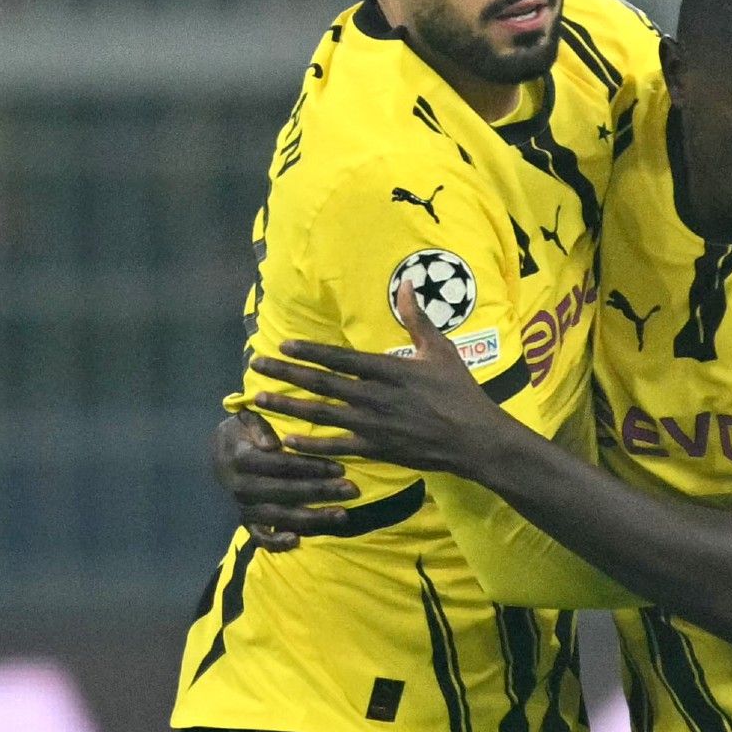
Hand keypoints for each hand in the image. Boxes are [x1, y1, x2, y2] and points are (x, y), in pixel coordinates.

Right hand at [212, 411, 359, 550]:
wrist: (220, 453)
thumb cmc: (244, 431)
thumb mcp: (248, 418)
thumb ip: (259, 426)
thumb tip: (272, 444)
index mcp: (242, 460)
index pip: (282, 465)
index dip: (311, 467)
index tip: (340, 467)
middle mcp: (242, 486)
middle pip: (286, 492)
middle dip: (321, 491)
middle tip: (351, 490)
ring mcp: (244, 506)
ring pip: (279, 516)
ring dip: (312, 518)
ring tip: (342, 514)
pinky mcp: (246, 521)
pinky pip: (259, 537)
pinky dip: (276, 543)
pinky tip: (298, 541)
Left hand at [248, 283, 513, 478]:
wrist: (475, 439)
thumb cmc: (460, 391)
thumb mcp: (441, 349)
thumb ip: (417, 318)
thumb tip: (407, 282)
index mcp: (390, 370)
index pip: (341, 358)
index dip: (310, 351)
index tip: (284, 345)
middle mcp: (375, 396)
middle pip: (322, 383)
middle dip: (285, 374)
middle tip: (256, 365)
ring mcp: (374, 425)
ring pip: (322, 413)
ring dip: (288, 405)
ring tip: (259, 398)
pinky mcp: (377, 449)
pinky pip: (337, 446)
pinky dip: (311, 444)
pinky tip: (288, 439)